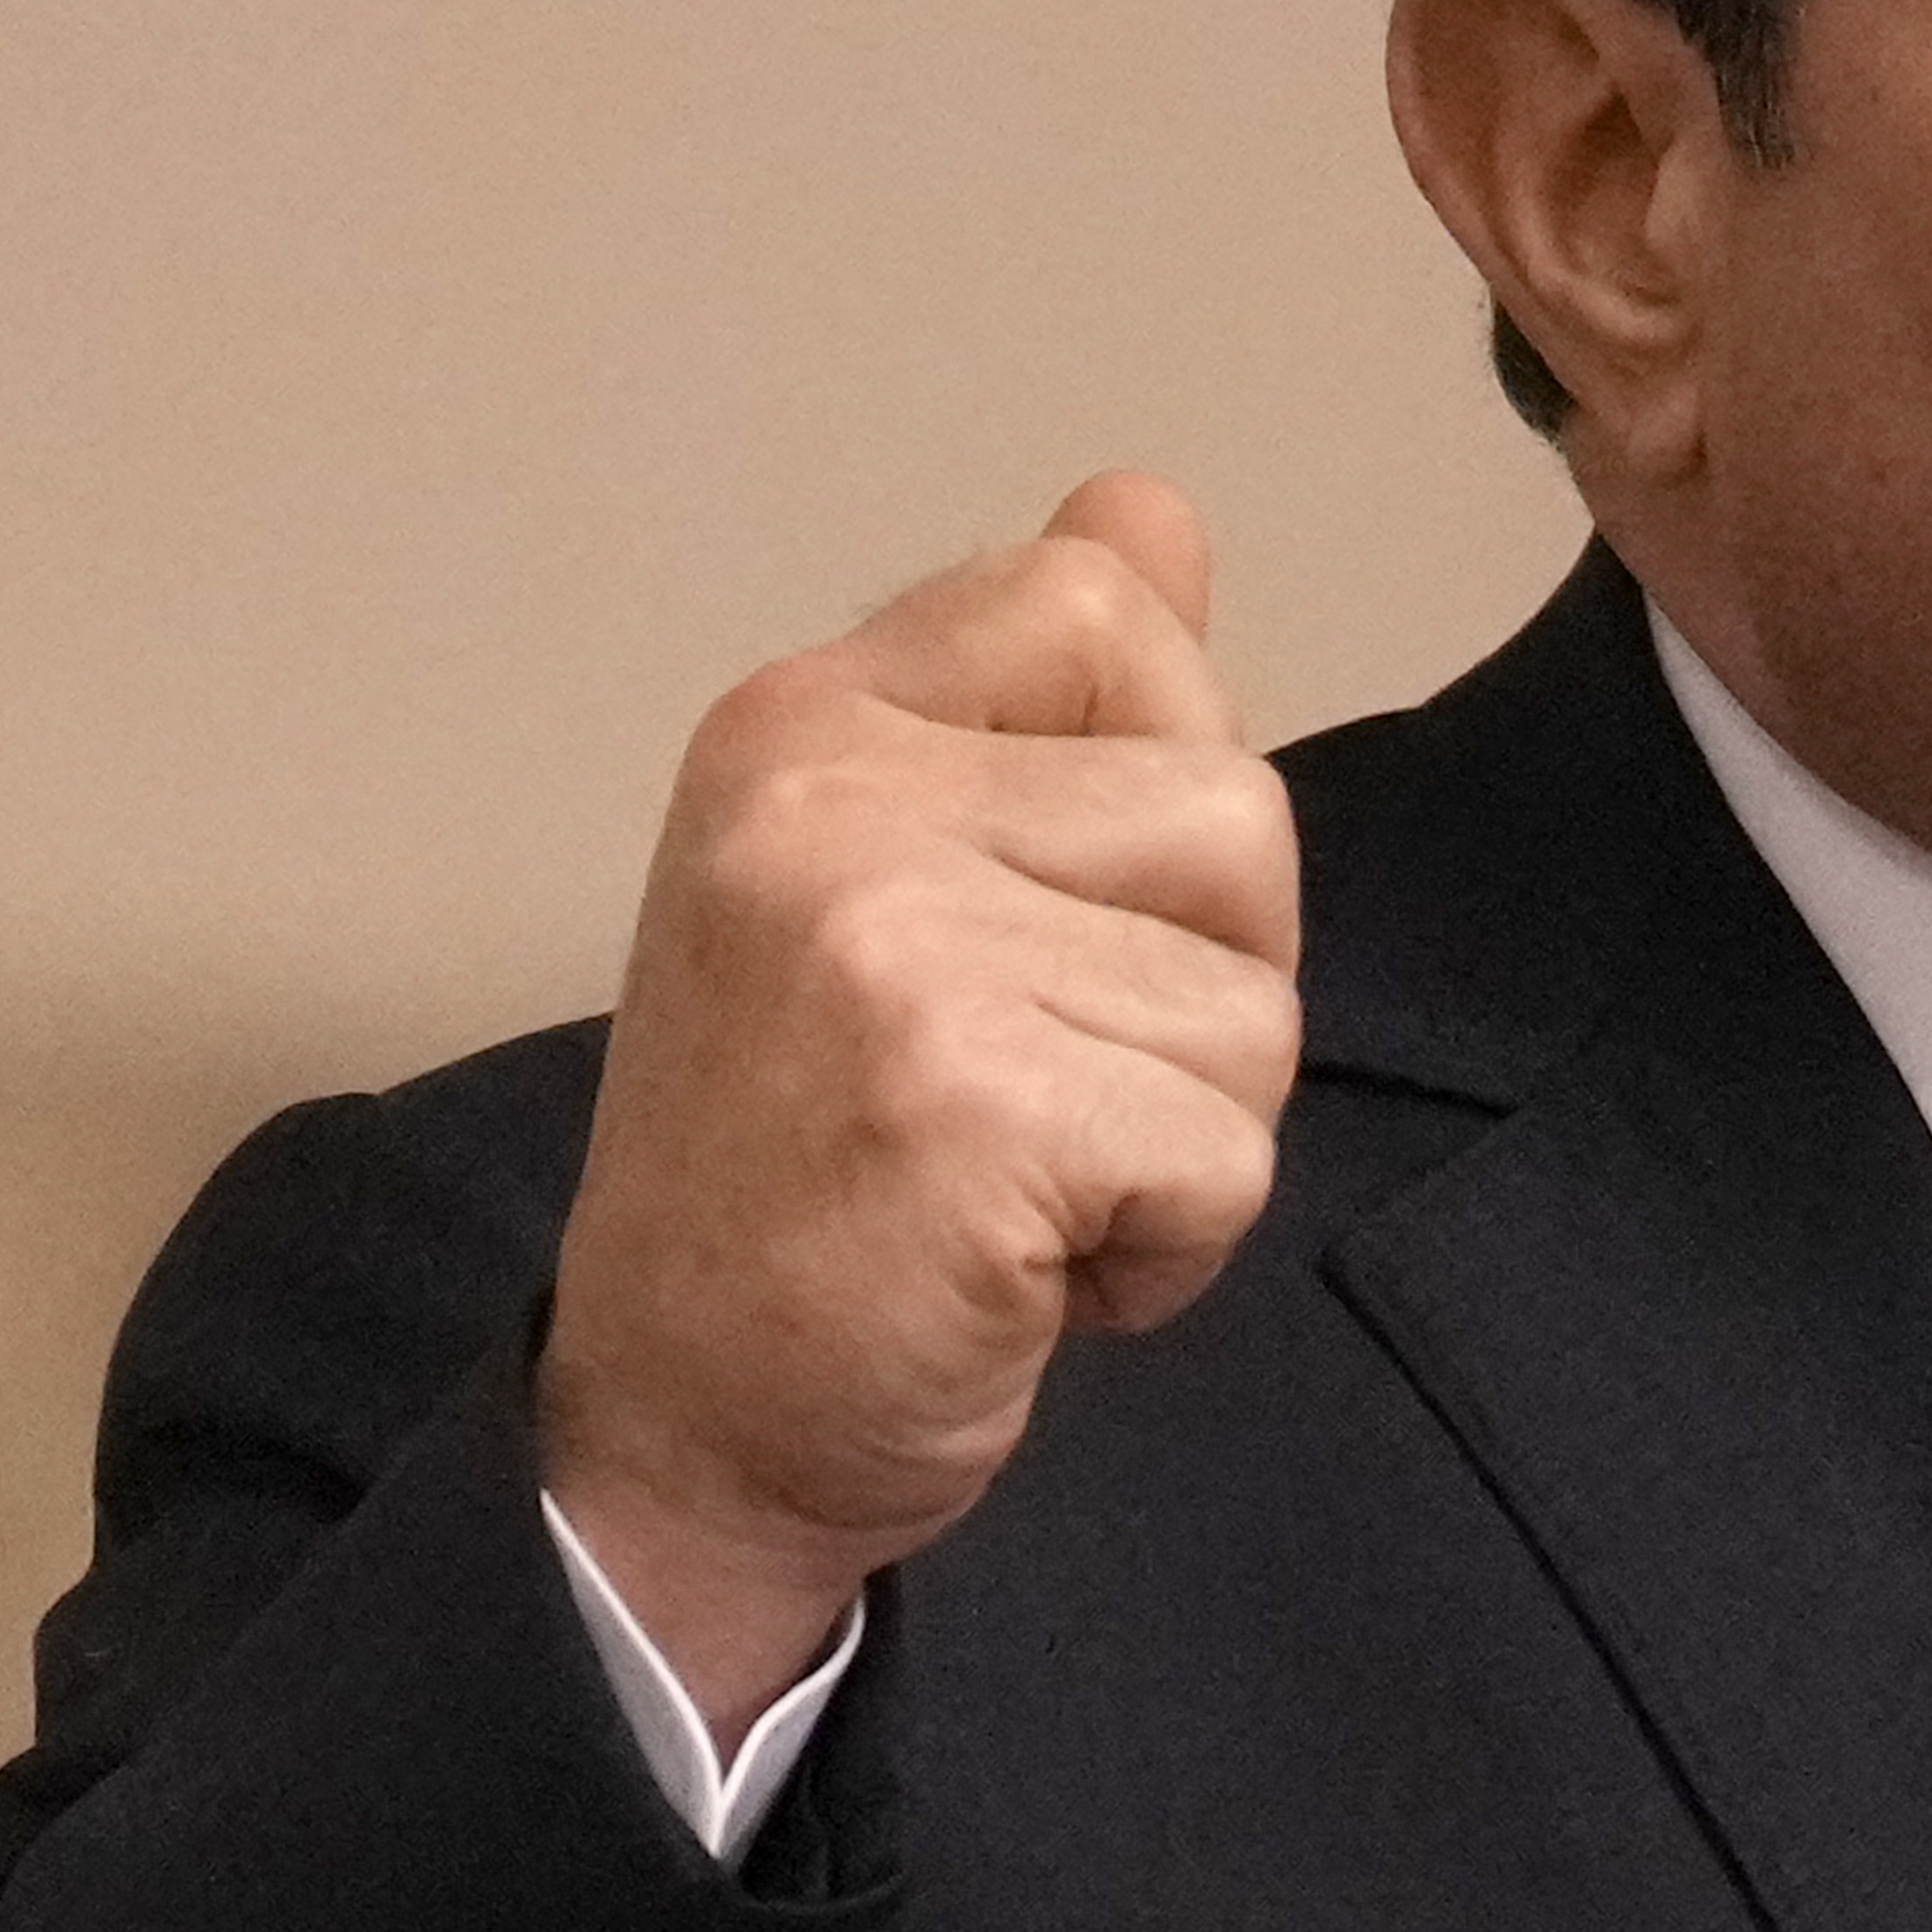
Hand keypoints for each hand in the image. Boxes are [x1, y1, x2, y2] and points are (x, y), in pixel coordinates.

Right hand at [538, 472, 1302, 1729]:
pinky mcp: (971, 1103)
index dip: (1158, 782)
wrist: (679, 1425)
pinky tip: (1027, 1272)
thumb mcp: (891, 881)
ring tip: (1024, 1179)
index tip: (1051, 921)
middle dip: (1197, 990)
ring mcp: (890, 942)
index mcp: (808, 719)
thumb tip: (1151, 505)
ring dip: (1183, 1131)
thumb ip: (1035, 700)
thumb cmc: (809, 1169)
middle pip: (1236, 817)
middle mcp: (830, 795)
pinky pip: (1227, 1151)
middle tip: (1036, 1090)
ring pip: (1252, 1002)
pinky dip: (1168, 1250)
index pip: (1103, 603)